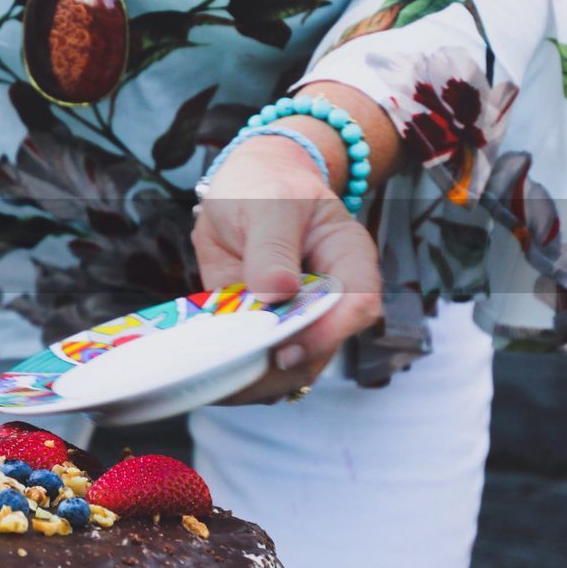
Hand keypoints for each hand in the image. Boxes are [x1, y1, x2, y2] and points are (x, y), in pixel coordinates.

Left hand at [191, 133, 382, 403]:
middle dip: (280, 370)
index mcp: (347, 258)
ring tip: (216, 385)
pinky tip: (209, 379)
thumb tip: (277, 292)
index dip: (326, 333)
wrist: (246, 183)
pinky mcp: (265, 327)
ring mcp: (297, 317)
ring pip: (291, 366)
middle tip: (235, 380)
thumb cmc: (266, 184)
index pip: (357, 304)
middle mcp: (329, 297)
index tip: (284, 349)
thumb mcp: (268, 204)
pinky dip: (236, 375)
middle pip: (323, 348)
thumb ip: (273, 246)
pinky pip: (259, 362)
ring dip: (255, 381)